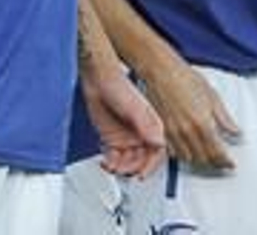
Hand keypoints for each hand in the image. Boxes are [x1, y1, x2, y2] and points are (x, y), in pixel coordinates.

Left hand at [83, 64, 166, 178]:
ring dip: (120, 168)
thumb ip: (146, 126)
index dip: (151, 166)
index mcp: (151, 127)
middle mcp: (140, 134)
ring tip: (111, 166)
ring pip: (128, 162)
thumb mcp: (134, 108)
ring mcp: (126, 138)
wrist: (97, 80)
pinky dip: (110, 163)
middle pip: (141, 161)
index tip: (142, 175)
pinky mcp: (113, 139)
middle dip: (132, 168)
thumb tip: (159, 143)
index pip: (156, 152)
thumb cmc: (118, 88)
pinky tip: (105, 162)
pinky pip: (114, 158)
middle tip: (121, 170)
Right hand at [142, 52, 238, 169]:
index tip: (230, 163)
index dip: (226, 162)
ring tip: (206, 157)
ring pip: (188, 159)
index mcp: (202, 123)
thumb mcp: (212, 96)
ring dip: (199, 161)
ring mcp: (173, 133)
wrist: (161, 71)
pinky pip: (174, 152)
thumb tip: (235, 131)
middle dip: (214, 163)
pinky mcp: (162, 131)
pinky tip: (189, 150)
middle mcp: (187, 131)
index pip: (217, 153)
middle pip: (203, 159)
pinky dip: (183, 154)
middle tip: (221, 162)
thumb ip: (225, 118)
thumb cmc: (184, 77)